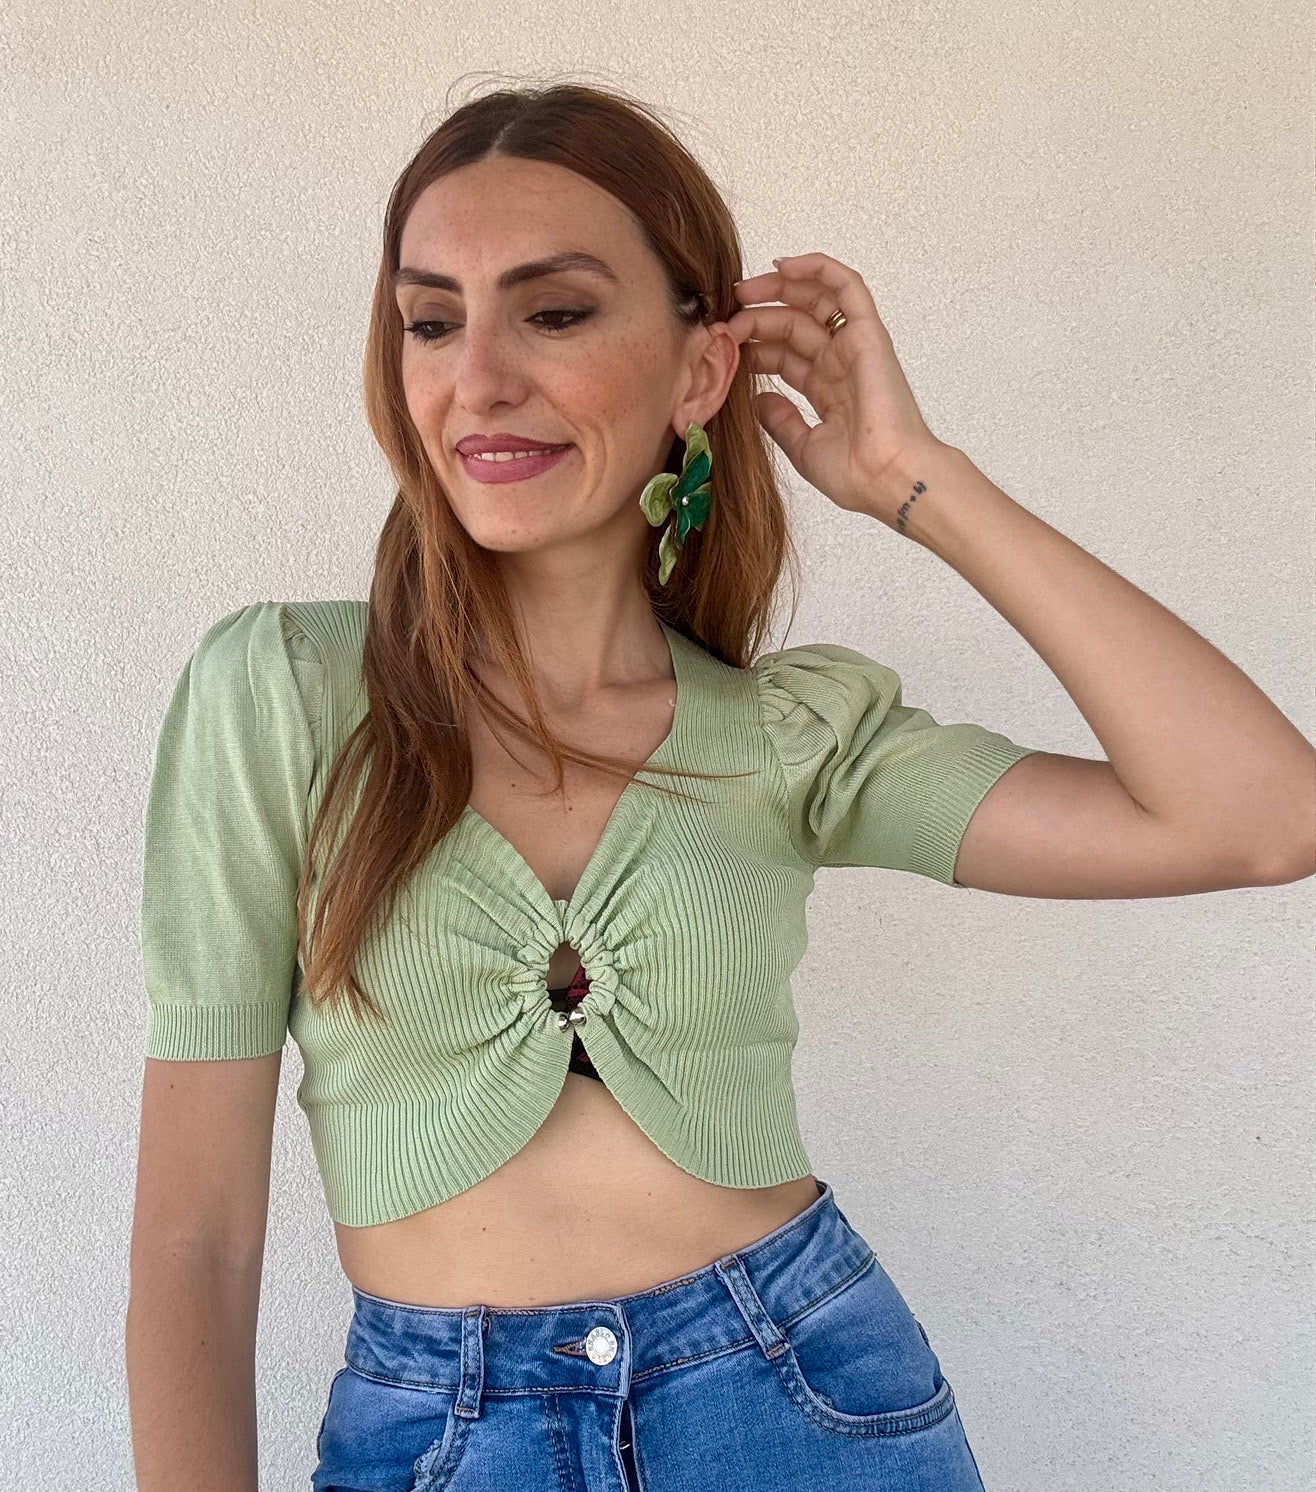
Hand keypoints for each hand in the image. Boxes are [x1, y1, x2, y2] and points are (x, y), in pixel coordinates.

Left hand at [728, 252, 946, 526]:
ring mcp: (855, 347)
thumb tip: (758, 400)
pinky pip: (847, 286)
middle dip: (757, 316)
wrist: (886, 477)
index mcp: (828, 391)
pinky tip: (783, 265)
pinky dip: (818, 268)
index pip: (784, 355)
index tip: (722, 347)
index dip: (753, 346)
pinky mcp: (868, 333)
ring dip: (779, 289)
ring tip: (744, 290)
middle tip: (726, 316)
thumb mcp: (803, 447)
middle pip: (794, 324)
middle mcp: (841, 364)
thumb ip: (781, 421)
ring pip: (815, 300)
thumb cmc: (855, 474)